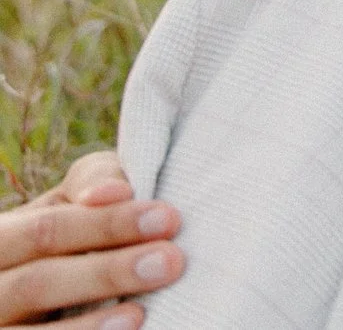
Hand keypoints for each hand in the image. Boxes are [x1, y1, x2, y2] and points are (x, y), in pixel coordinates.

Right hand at [0, 151, 183, 326]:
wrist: (40, 289)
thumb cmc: (66, 231)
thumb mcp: (69, 200)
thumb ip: (94, 181)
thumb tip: (116, 192)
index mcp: (0, 237)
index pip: (44, 230)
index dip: (104, 224)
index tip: (167, 218)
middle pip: (37, 281)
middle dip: (107, 271)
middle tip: (171, 261)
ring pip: (32, 327)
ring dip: (90, 322)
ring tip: (140, 313)